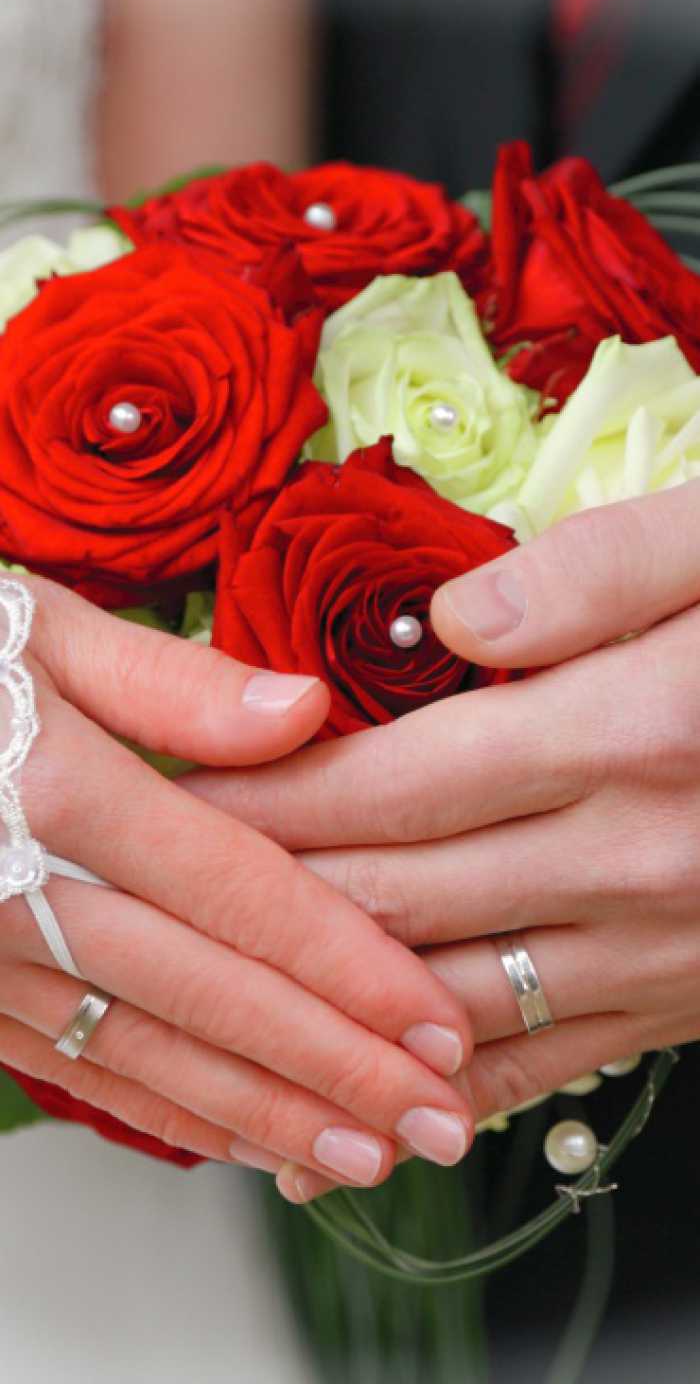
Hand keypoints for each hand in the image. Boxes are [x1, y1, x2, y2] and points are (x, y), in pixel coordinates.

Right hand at [0, 576, 473, 1186]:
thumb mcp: (28, 623)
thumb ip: (169, 681)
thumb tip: (305, 711)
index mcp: (63, 795)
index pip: (245, 900)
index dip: (352, 970)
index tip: (438, 1024)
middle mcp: (24, 897)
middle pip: (214, 1000)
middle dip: (338, 1073)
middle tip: (438, 1128)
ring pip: (147, 1058)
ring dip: (264, 1115)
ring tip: (361, 1156)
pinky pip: (71, 1071)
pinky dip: (161, 1114)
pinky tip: (232, 1139)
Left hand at [187, 479, 699, 1196]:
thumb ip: (601, 572)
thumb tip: (459, 615)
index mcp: (631, 732)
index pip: (393, 781)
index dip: (270, 793)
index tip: (178, 790)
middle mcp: (635, 858)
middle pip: (394, 894)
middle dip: (259, 893)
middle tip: (162, 882)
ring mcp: (661, 948)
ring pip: (445, 994)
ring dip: (320, 997)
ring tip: (222, 990)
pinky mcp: (686, 999)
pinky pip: (539, 1064)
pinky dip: (435, 1085)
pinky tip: (362, 1096)